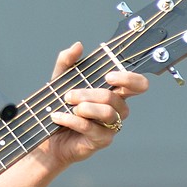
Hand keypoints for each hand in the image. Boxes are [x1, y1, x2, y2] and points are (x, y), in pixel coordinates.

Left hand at [46, 41, 148, 165]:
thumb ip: (67, 62)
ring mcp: (111, 126)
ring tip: (66, 104)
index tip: (109, 76)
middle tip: (68, 95)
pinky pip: (91, 128)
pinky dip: (72, 120)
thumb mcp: (59, 81)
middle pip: (115, 98)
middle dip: (90, 93)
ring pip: (107, 113)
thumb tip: (78, 46)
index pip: (137, 85)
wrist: (48, 137)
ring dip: (84, 106)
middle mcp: (117, 109)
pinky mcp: (101, 140)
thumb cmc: (60, 108)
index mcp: (114, 92)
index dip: (129, 79)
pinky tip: (57, 117)